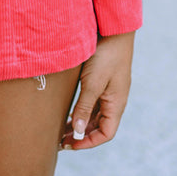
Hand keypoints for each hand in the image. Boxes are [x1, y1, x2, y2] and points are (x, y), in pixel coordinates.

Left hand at [61, 31, 134, 149]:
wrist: (112, 30)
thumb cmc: (105, 56)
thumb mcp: (92, 83)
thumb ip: (84, 108)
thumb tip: (78, 133)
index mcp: (116, 104)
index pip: (106, 134)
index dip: (88, 143)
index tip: (70, 145)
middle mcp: (114, 101)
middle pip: (99, 126)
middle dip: (81, 136)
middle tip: (60, 140)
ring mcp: (109, 91)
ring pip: (95, 115)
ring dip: (80, 124)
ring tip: (60, 129)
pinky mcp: (101, 81)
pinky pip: (92, 102)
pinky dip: (80, 110)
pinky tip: (67, 110)